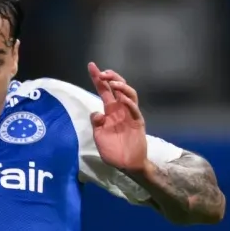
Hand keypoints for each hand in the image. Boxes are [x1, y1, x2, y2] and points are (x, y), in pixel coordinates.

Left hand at [87, 62, 148, 176]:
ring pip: (129, 94)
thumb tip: (97, 113)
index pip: (104, 90)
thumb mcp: (99, 136)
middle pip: (117, 87)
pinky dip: (129, 103)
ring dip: (121, 86)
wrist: (126, 165)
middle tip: (102, 73)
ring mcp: (130, 114)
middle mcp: (120, 109)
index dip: (97, 78)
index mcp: (110, 111)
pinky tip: (123, 99)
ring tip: (113, 83)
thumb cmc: (113, 151)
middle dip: (110, 77)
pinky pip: (135, 110)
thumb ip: (97, 124)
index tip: (91, 66)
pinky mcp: (138, 122)